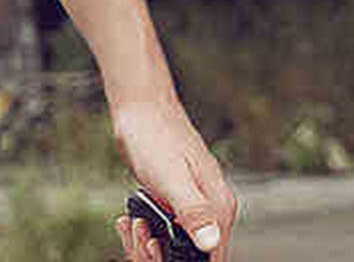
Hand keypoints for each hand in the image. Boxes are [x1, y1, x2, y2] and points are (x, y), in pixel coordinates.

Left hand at [110, 97, 237, 260]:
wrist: (140, 107)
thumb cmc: (153, 135)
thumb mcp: (169, 175)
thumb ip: (192, 209)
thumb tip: (210, 241)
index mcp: (219, 207)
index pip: (213, 259)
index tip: (154, 248)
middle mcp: (214, 208)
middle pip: (197, 257)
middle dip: (162, 255)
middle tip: (139, 235)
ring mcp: (198, 203)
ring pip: (180, 247)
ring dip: (153, 245)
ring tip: (134, 226)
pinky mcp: (180, 200)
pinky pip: (170, 232)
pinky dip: (150, 234)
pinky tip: (134, 221)